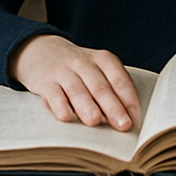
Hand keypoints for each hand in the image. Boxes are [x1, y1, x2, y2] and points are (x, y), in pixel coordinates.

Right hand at [9, 34, 140, 130]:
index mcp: (103, 60)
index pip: (119, 78)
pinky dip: (59, 105)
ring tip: (95, 121)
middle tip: (122, 124)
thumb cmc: (78, 70)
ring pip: (77, 89)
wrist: (41, 51)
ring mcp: (63, 71)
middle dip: (113, 106)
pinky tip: (65, 116)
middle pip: (100, 86)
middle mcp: (84, 63)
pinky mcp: (45, 81)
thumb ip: (111, 91)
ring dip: (86, 105)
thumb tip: (126, 121)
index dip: (129, 99)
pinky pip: (53, 93)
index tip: (135, 120)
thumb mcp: (97, 71)